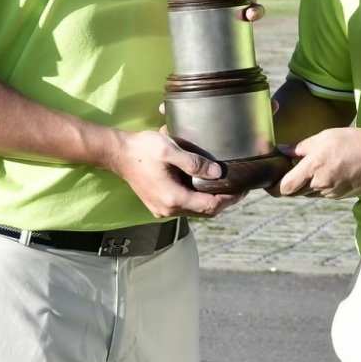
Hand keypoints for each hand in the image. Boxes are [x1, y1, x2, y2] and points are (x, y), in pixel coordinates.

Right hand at [107, 128, 244, 218]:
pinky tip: (205, 186)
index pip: (210, 206)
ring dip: (211, 201)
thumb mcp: (169, 150)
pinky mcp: (158, 204)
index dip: (229, 199)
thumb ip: (194, 163)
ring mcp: (162, 209)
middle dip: (224, 201)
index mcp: (173, 198)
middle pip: (205, 212)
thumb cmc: (142, 149)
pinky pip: (185, 206)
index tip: (243, 189)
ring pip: (195, 210)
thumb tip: (217, 174)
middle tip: (239, 188)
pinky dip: (198, 199)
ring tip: (226, 186)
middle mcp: (168, 209)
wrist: (117, 154)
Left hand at [276, 127, 360, 199]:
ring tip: (312, 168)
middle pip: (294, 193)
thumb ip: (301, 147)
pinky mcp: (342, 196)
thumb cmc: (354, 141)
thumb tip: (283, 151)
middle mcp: (321, 184)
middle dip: (288, 184)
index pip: (284, 188)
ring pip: (309, 193)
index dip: (274, 186)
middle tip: (287, 172)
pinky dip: (320, 186)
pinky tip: (329, 171)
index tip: (269, 180)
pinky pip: (323, 194)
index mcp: (313, 168)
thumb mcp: (325, 136)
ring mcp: (332, 193)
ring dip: (305, 185)